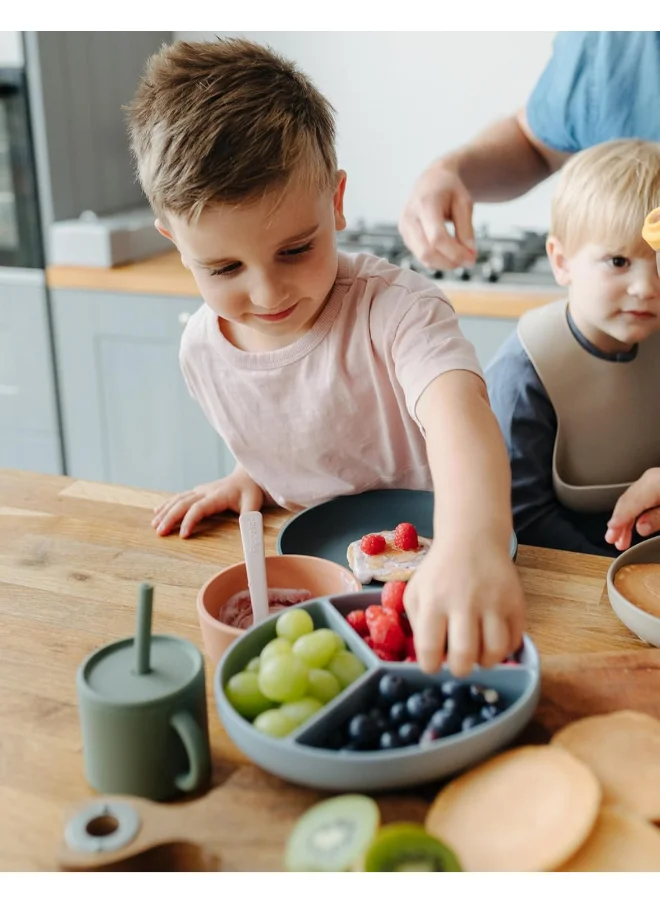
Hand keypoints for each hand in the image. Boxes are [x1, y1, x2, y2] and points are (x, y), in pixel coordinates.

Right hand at [151, 467, 262, 537]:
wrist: (248, 475)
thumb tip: (247, 535)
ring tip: (155, 525)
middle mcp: (206, 491)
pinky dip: (167, 504)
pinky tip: (157, 511)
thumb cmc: (251, 491)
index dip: (190, 520)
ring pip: (178, 499)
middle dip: (170, 518)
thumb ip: (250, 520)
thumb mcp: (254, 505)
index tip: (183, 535)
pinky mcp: (198, 491)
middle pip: (183, 503)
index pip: (200, 508)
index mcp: (218, 495)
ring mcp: (200, 489)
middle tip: (160, 532)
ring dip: (166, 511)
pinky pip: (179, 497)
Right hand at [398, 159, 476, 270]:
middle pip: (427, 252)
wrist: (431, 180)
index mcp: (425, 203)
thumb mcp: (464, 202)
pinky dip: (437, 260)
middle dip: (449, 262)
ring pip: (423, 258)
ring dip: (444, 264)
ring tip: (460, 257)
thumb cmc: (449, 189)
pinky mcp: (405, 236)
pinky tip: (449, 254)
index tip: (472, 259)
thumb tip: (470, 254)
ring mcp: (404, 228)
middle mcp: (410, 217)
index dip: (455, 253)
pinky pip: (420, 256)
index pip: (437, 238)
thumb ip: (467, 229)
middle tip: (468, 261)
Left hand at [403, 541, 524, 676]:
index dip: (431, 666)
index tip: (434, 665)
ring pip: (495, 652)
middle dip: (460, 669)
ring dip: (486, 661)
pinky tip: (493, 639)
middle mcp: (463, 602)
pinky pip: (515, 640)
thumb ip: (417, 624)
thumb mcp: (416, 592)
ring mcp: (493, 602)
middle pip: (464, 656)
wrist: (471, 540)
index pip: (429, 649)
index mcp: (433, 600)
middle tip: (459, 663)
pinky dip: (505, 649)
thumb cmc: (440, 572)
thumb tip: (430, 659)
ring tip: (479, 653)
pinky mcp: (516, 602)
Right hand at [605, 468, 659, 550]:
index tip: (611, 535)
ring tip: (620, 537)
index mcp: (653, 482)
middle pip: (626, 501)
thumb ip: (658, 517)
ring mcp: (654, 478)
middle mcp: (650, 478)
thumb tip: (641, 527)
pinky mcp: (657, 482)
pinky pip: (639, 497)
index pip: (628, 504)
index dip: (618, 521)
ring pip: (631, 499)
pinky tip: (631, 521)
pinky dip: (632, 510)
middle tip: (612, 540)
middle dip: (617, 522)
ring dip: (624, 519)